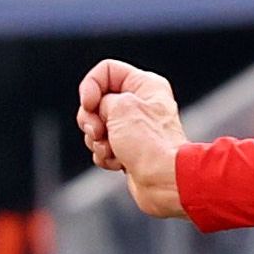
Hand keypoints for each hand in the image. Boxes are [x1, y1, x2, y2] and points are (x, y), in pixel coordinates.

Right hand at [78, 59, 187, 216]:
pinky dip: (105, 156)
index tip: (89, 104)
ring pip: (96, 126)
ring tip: (112, 150)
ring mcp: (134, 128)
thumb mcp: (119, 107)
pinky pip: (102, 147)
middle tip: (97, 132)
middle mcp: (141, 104)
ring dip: (97, 141)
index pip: (106, 71)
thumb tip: (98, 114)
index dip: (91, 86)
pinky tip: (119, 163)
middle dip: (90, 119)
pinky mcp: (129, 150)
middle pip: (96, 101)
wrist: (164, 181)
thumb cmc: (149, 143)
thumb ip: (101, 100)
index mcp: (146, 85)